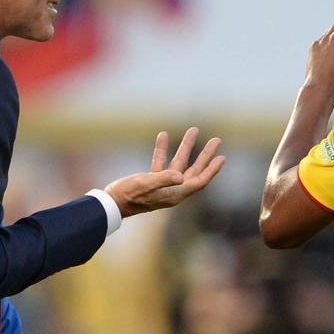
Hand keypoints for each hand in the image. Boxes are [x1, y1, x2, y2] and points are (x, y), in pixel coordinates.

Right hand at [104, 127, 224, 216]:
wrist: (112, 203)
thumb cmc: (129, 195)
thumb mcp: (146, 184)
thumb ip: (163, 179)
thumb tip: (180, 176)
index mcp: (175, 194)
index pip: (199, 181)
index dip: (211, 170)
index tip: (221, 157)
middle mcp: (172, 190)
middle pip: (194, 171)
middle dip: (205, 156)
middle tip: (216, 141)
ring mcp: (162, 185)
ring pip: (179, 164)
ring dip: (186, 147)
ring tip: (193, 131)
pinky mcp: (151, 181)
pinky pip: (161, 163)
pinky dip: (162, 149)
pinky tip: (162, 135)